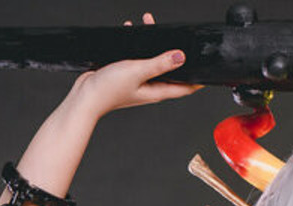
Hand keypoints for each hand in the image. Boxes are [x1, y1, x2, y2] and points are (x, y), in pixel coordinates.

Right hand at [74, 13, 200, 116]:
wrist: (85, 95)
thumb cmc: (109, 89)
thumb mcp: (138, 70)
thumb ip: (160, 63)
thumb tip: (181, 56)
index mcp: (156, 91)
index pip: (184, 88)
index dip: (198, 80)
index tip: (208, 72)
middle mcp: (149, 88)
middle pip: (169, 70)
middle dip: (174, 52)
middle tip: (177, 36)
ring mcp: (137, 81)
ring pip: (152, 60)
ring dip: (153, 43)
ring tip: (149, 23)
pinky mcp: (125, 74)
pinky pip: (136, 57)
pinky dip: (136, 44)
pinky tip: (131, 31)